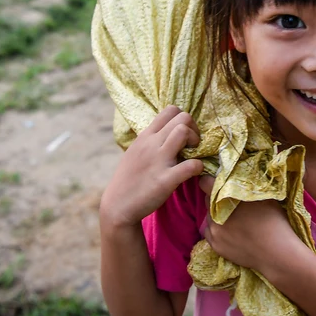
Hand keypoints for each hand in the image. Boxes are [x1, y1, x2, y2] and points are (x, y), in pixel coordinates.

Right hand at [100, 106, 202, 229]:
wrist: (117, 206)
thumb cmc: (129, 179)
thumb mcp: (136, 151)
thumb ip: (151, 140)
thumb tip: (167, 132)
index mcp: (146, 136)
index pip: (170, 110)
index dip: (183, 119)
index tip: (185, 135)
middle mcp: (151, 144)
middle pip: (182, 117)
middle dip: (194, 129)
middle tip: (193, 146)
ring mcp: (158, 160)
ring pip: (183, 132)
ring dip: (197, 142)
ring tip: (193, 156)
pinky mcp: (165, 180)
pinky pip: (190, 165)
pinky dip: (198, 167)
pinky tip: (194, 173)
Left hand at [199, 177, 302, 272]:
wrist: (276, 252)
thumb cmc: (273, 220)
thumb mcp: (261, 195)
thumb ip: (244, 186)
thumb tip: (234, 177)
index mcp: (225, 198)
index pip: (205, 183)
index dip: (210, 181)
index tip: (215, 182)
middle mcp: (215, 213)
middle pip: (207, 200)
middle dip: (216, 198)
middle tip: (231, 202)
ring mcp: (214, 231)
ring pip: (209, 217)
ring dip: (216, 215)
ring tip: (234, 219)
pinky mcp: (216, 246)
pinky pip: (210, 233)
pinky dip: (217, 230)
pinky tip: (231, 232)